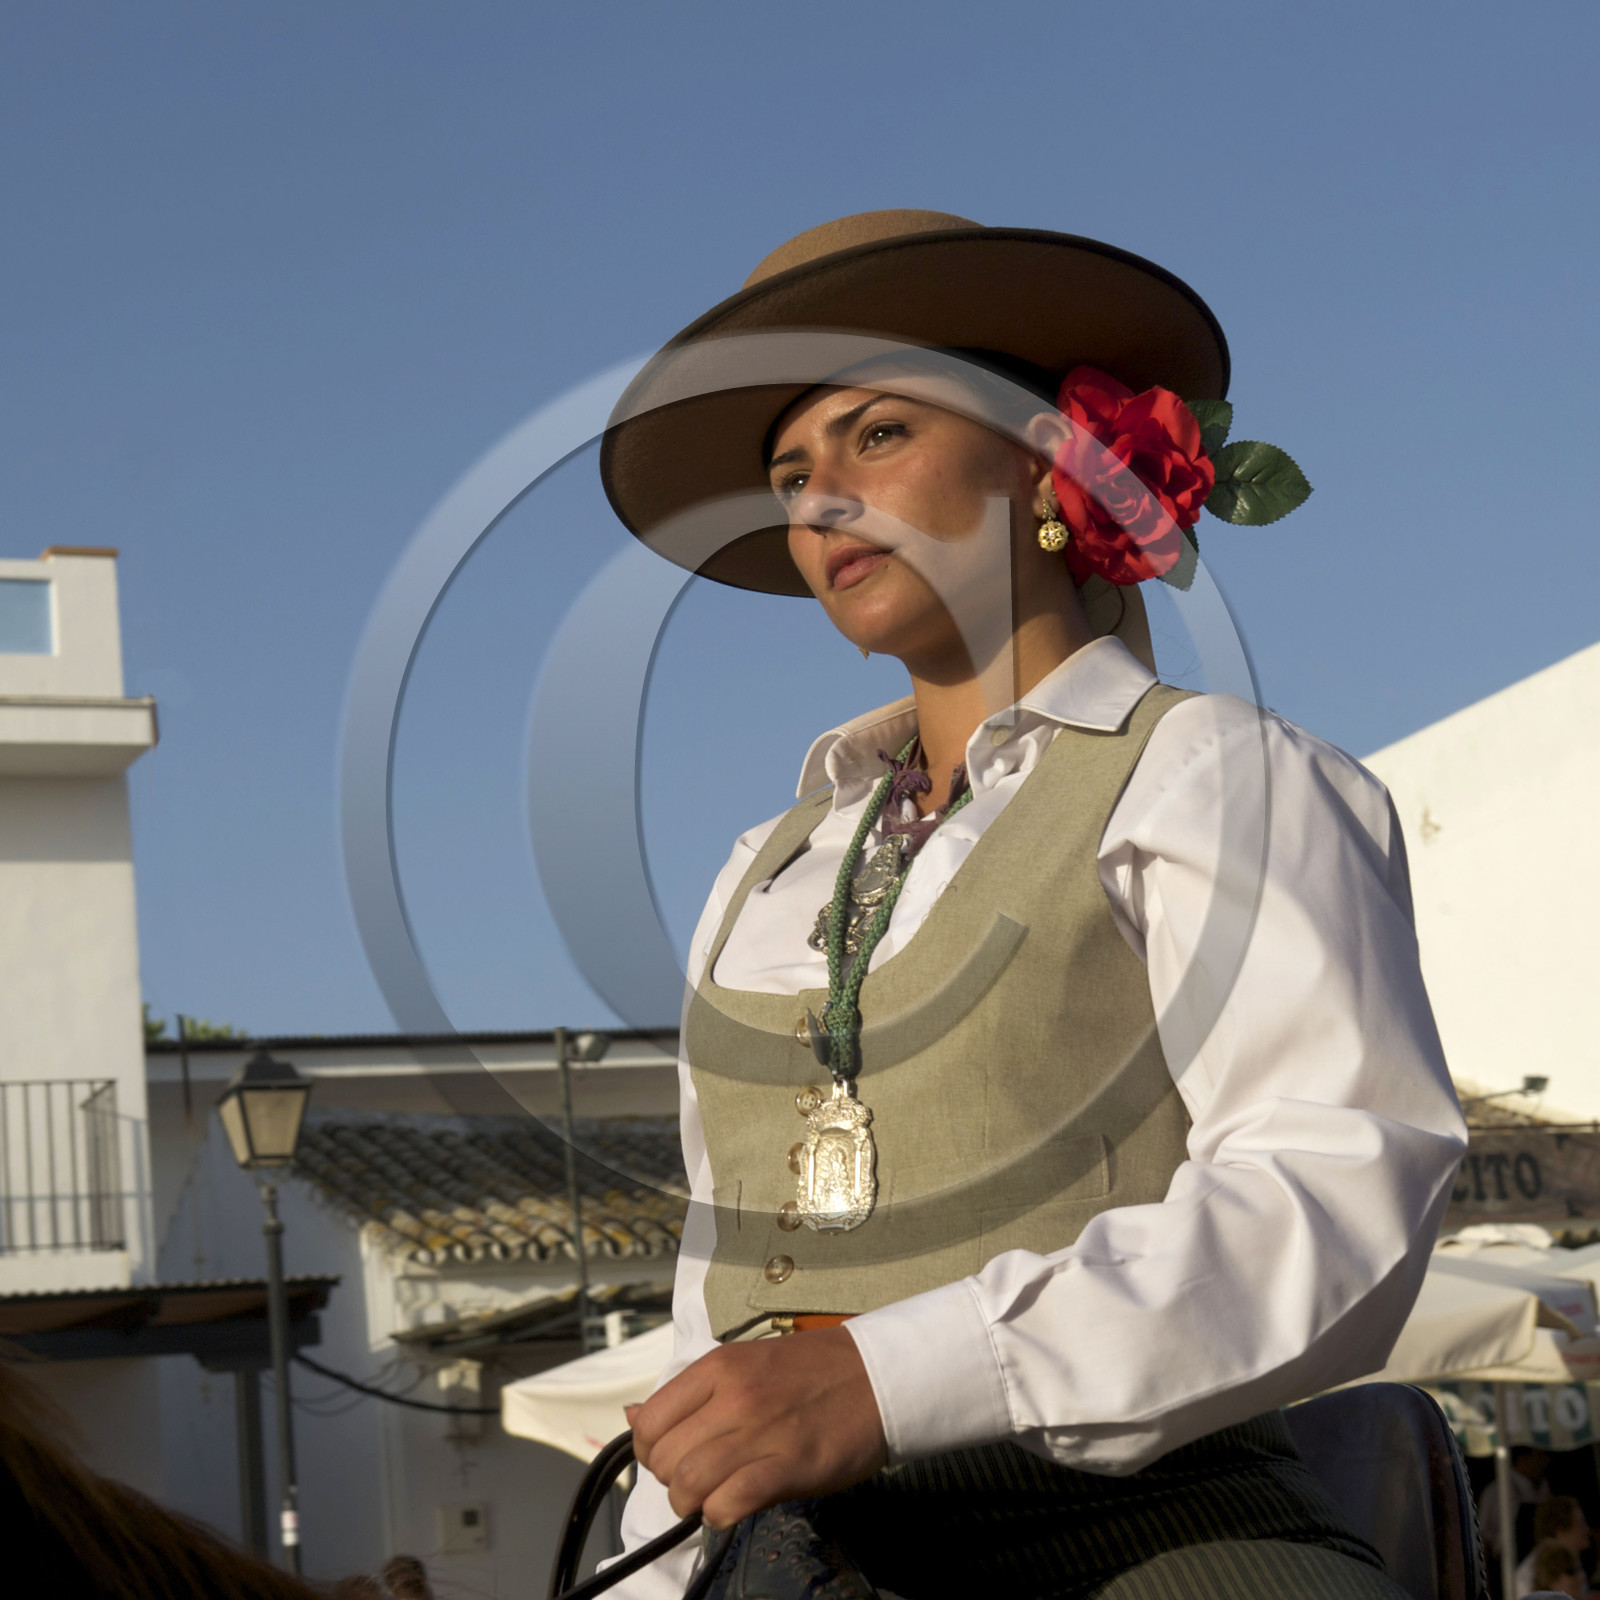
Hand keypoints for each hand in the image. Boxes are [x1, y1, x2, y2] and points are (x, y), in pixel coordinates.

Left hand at [626, 1327, 887, 1527]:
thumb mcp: (745, 1363)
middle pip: (665, 1460)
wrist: (877, 1375)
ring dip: (694, 1503)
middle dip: (672, 1482)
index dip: (651, 1452)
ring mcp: (761, 1431)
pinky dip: (722, 1515)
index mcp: (718, 1367)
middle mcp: (732, 1396)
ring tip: (714, 1497)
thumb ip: (692, 1392)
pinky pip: (730, 1503)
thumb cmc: (812, 1372)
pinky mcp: (789, 1466)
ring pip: (689, 1485)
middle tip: (698, 1481)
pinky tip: (736, 1505)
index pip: (649, 1422)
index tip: (673, 1457)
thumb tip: (634, 1417)